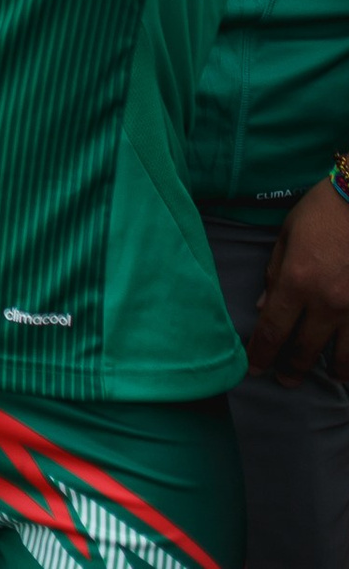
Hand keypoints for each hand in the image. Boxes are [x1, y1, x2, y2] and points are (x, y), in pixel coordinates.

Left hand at [248, 178, 348, 382]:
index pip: (273, 330)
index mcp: (295, 282)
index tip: (254, 370)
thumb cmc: (320, 212)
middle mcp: (326, 302)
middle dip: (292, 369)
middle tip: (285, 382)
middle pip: (306, 349)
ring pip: (343, 356)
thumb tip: (266, 309)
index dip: (261, 353)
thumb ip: (274, 274)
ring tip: (326, 376)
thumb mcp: (286, 237)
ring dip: (332, 370)